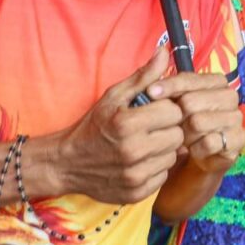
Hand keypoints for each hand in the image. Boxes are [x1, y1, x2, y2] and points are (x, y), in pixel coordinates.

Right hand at [55, 47, 184, 202]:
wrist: (67, 163)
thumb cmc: (93, 125)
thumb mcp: (114, 96)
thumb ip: (143, 76)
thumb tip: (165, 52)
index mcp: (127, 124)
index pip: (175, 112)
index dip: (168, 108)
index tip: (157, 110)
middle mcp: (133, 151)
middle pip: (178, 135)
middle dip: (169, 128)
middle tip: (153, 127)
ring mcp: (135, 175)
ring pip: (174, 156)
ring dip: (165, 148)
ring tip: (147, 142)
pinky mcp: (136, 193)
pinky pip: (164, 175)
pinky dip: (157, 167)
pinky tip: (142, 159)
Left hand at [154, 72, 243, 174]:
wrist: (196, 158)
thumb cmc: (182, 124)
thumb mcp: (168, 102)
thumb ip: (162, 76)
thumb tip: (161, 50)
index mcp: (216, 82)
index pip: (191, 79)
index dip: (170, 85)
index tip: (151, 93)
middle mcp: (229, 96)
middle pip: (192, 102)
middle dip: (176, 117)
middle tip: (173, 126)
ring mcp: (236, 118)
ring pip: (199, 122)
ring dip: (185, 135)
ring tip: (184, 139)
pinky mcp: (238, 140)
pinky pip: (209, 142)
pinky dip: (196, 149)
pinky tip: (195, 149)